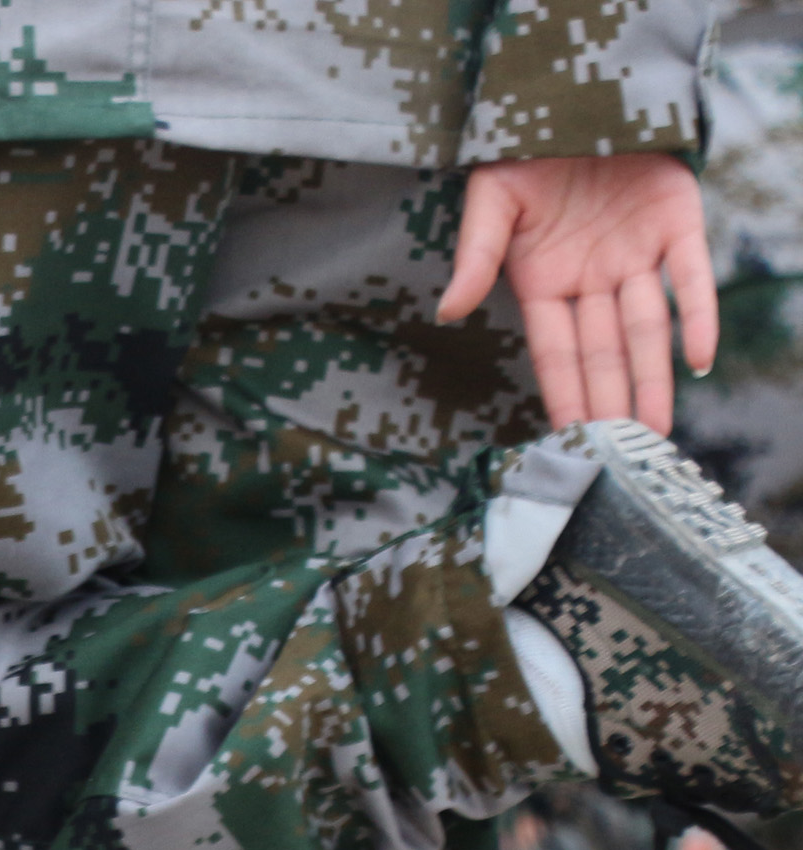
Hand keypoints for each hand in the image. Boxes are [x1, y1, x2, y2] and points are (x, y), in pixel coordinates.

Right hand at [442, 153, 718, 430]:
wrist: (571, 97)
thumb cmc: (519, 151)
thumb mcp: (488, 202)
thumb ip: (474, 257)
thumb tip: (449, 312)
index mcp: (544, 280)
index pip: (557, 352)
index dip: (565, 395)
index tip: (570, 440)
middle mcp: (593, 277)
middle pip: (605, 352)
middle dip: (613, 404)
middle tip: (621, 455)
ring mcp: (637, 253)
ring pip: (647, 328)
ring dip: (652, 378)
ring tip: (656, 429)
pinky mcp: (678, 222)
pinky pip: (690, 278)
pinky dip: (698, 316)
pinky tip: (697, 360)